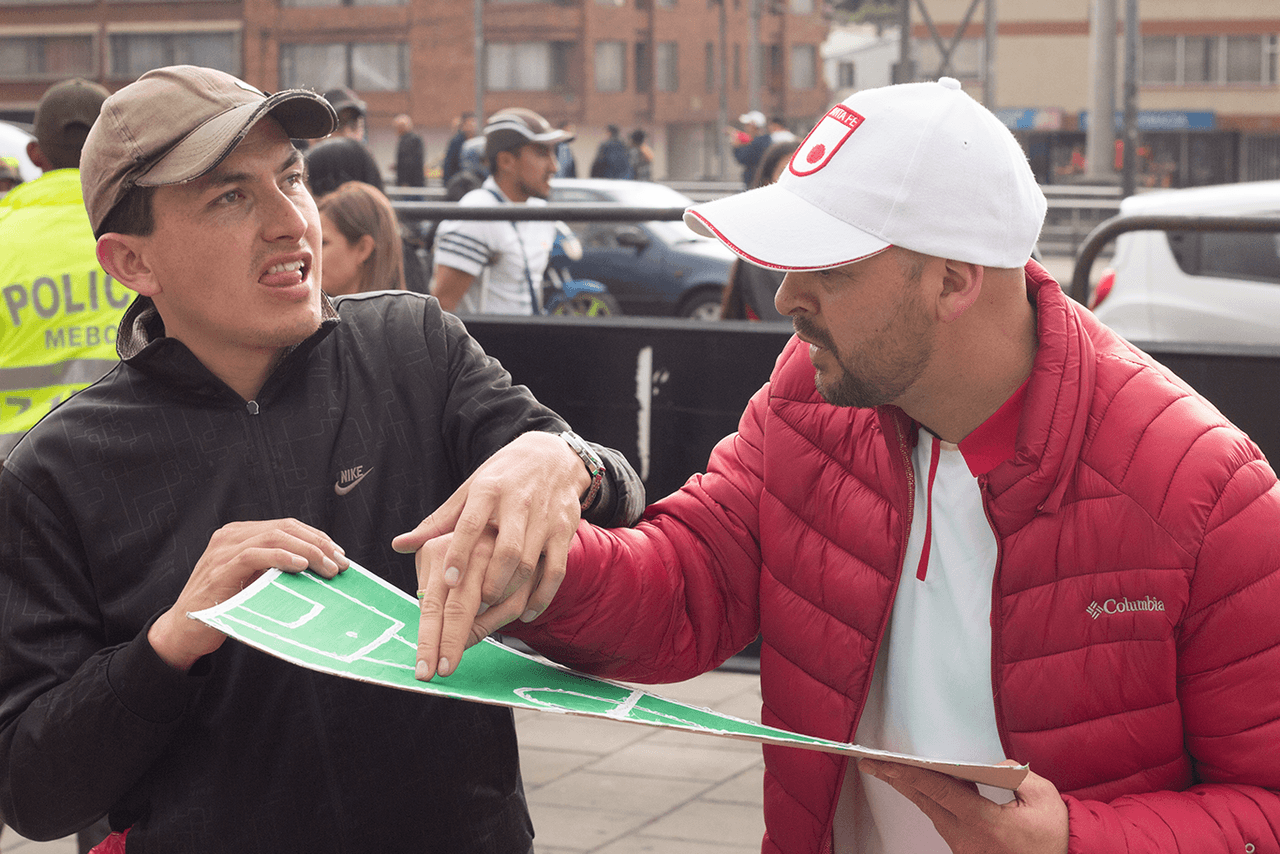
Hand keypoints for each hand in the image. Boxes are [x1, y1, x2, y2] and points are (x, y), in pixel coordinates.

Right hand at [148, 519, 347, 672]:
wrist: (185, 631)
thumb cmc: (225, 606)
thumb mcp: (255, 581)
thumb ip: (278, 568)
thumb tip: (321, 568)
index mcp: (241, 534)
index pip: (288, 526)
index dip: (317, 538)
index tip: (339, 554)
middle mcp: (231, 536)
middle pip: (285, 528)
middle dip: (318, 544)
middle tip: (340, 563)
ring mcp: (223, 551)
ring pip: (274, 537)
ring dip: (307, 551)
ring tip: (327, 568)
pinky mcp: (220, 569)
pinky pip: (255, 555)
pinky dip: (281, 557)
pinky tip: (300, 566)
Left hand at [392, 431, 586, 677]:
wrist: (553, 455)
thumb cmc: (503, 476)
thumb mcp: (470, 489)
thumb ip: (439, 521)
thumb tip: (399, 545)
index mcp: (489, 490)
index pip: (472, 524)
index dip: (460, 554)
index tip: (448, 581)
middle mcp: (519, 503)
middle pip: (508, 550)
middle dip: (492, 581)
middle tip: (476, 604)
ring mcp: (545, 518)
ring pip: (531, 562)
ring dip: (512, 590)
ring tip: (494, 609)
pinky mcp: (564, 530)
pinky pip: (556, 569)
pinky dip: (543, 595)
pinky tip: (527, 613)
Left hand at [858, 759, 1067, 853]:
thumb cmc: (1054, 836)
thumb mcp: (1044, 797)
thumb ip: (1016, 774)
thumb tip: (992, 765)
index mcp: (984, 824)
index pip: (939, 792)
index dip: (909, 774)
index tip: (884, 763)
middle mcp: (968, 838)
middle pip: (925, 801)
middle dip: (896, 779)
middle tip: (869, 763)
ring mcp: (965, 847)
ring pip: (933, 811)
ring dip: (912, 789)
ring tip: (889, 769)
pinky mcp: (968, 850)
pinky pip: (944, 820)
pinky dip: (932, 800)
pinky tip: (922, 785)